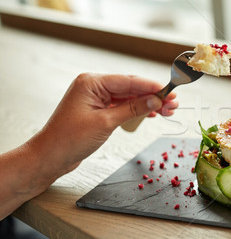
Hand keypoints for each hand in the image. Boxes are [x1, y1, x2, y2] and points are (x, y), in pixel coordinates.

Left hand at [0, 73, 177, 218]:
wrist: (49, 157)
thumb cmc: (68, 139)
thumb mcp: (106, 123)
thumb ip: (133, 109)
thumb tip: (155, 99)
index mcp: (91, 83)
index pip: (129, 81)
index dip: (152, 87)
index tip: (171, 92)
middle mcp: (93, 87)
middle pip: (131, 88)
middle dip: (153, 96)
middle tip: (173, 103)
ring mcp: (95, 99)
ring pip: (129, 98)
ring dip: (148, 104)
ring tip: (167, 110)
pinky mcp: (97, 111)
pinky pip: (122, 106)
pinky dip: (137, 111)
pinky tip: (151, 113)